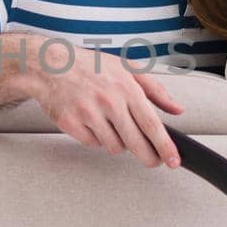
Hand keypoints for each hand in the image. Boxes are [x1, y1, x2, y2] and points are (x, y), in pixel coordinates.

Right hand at [22, 41, 184, 168]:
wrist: (49, 65)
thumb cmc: (89, 65)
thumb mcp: (126, 68)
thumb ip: (155, 89)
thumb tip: (177, 109)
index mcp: (126, 88)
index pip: (151, 125)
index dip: (165, 146)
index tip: (173, 160)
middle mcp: (109, 102)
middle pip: (135, 143)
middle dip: (148, 157)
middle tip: (153, 161)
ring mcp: (88, 114)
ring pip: (114, 146)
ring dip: (117, 142)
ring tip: (111, 126)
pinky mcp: (71, 124)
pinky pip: (93, 144)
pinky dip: (96, 138)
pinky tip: (92, 123)